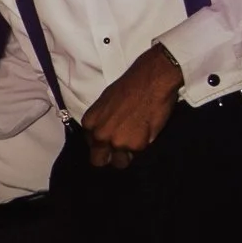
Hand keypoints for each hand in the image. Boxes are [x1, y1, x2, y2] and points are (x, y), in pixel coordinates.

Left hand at [81, 42, 182, 170]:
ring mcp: (117, 142)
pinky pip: (138, 153)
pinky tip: (147, 130)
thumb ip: (102, 121)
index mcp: (90, 123)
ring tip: (137, 139)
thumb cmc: (129, 86)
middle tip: (120, 151)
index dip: (102, 144)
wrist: (151, 80)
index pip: (90, 144)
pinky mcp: (136, 146)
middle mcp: (100, 135)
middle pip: (98, 160)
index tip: (111, 139)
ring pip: (120, 162)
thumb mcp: (105, 102)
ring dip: (127, 155)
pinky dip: (143, 145)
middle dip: (109, 158)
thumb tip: (105, 133)